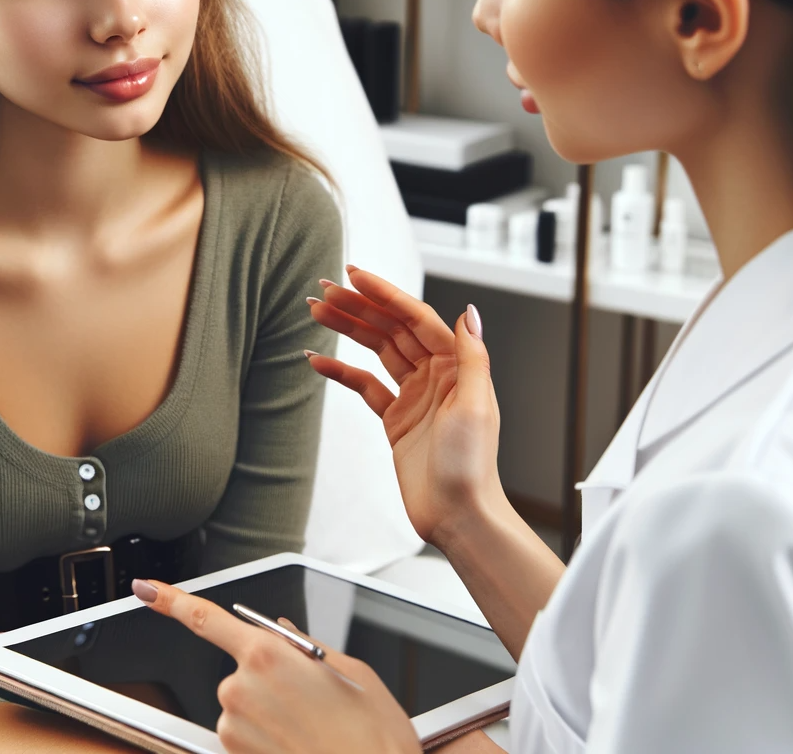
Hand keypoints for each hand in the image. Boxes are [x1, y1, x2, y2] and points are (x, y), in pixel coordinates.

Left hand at [133, 579, 420, 753]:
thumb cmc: (371, 736)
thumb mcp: (350, 671)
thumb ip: (305, 644)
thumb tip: (282, 630)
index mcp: (267, 655)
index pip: (206, 619)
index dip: (171, 600)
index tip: (147, 589)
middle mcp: (240, 689)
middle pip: (240, 667)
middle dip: (270, 676)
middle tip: (312, 700)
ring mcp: (233, 729)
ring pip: (244, 704)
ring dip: (270, 711)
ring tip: (311, 728)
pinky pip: (245, 735)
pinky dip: (267, 738)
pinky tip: (300, 743)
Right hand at [306, 267, 502, 544]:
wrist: (457, 516)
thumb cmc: (472, 467)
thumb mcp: (476, 406)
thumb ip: (472, 356)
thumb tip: (469, 311)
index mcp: (457, 366)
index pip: (415, 317)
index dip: (384, 294)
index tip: (354, 276)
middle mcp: (436, 375)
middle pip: (392, 328)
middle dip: (358, 306)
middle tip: (324, 288)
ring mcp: (414, 396)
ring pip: (377, 350)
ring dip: (348, 329)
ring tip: (316, 310)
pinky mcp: (396, 419)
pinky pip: (365, 386)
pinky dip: (342, 371)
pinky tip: (319, 360)